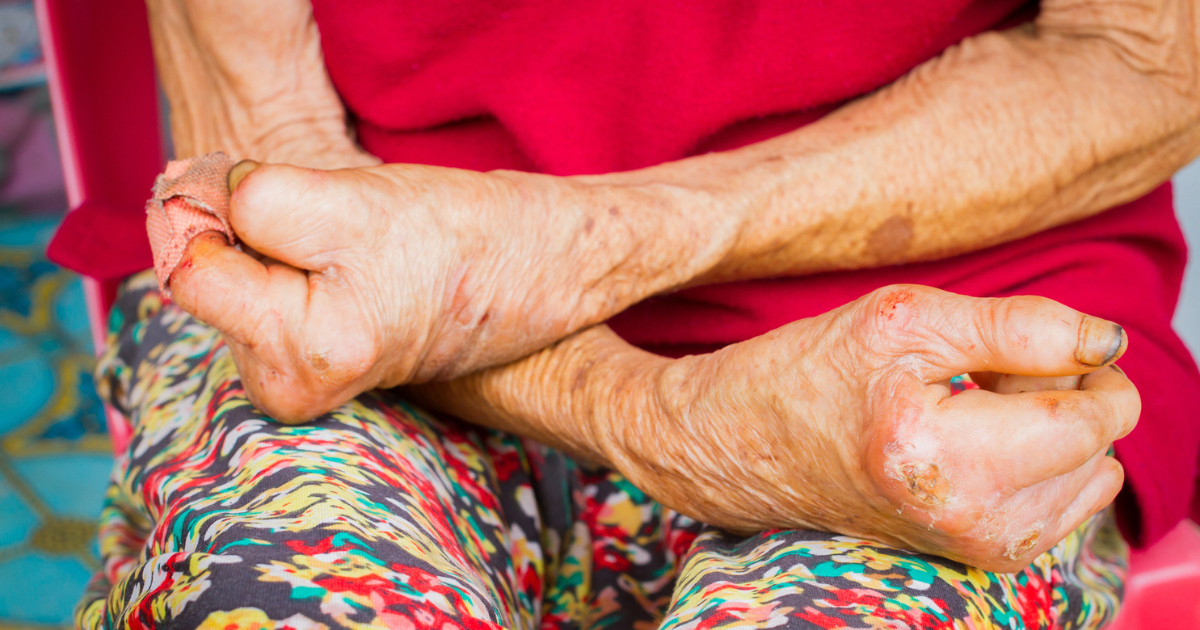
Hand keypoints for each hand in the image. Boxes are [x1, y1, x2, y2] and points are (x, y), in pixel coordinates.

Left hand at [170, 160, 664, 421]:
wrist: (528, 271)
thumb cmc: (458, 237)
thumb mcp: (348, 202)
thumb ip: (246, 200)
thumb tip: (182, 205)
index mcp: (302, 355)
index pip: (189, 265)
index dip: (217, 207)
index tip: (282, 194)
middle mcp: (290, 390)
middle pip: (207, 277)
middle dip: (249, 233)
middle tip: (333, 228)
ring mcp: (299, 388)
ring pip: (232, 284)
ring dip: (271, 248)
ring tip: (350, 252)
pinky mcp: (308, 373)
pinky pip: (257, 300)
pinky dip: (284, 268)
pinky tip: (343, 270)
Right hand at [595, 285, 1137, 571]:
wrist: (740, 445)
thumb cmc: (805, 374)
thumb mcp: (905, 319)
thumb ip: (1022, 327)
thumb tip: (1108, 343)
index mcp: (945, 457)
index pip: (1092, 418)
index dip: (1081, 366)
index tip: (1024, 347)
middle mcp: (969, 521)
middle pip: (1098, 447)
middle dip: (1060, 399)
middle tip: (980, 376)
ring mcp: (975, 548)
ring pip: (1090, 476)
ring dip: (1048, 432)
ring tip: (969, 410)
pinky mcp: (977, 556)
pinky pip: (1062, 501)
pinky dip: (1035, 463)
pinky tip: (972, 440)